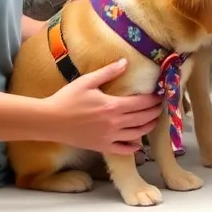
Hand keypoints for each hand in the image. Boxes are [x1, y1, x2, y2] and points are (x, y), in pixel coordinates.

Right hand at [46, 59, 163, 154]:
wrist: (49, 120)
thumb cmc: (67, 99)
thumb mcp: (87, 81)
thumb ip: (108, 72)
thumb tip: (125, 62)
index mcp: (113, 106)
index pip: (142, 103)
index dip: (154, 99)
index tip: (161, 95)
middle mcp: (115, 123)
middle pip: (143, 118)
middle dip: (155, 112)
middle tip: (161, 106)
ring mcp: (109, 137)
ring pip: (137, 134)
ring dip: (149, 127)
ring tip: (154, 121)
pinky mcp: (102, 147)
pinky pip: (123, 150)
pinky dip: (133, 148)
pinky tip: (138, 144)